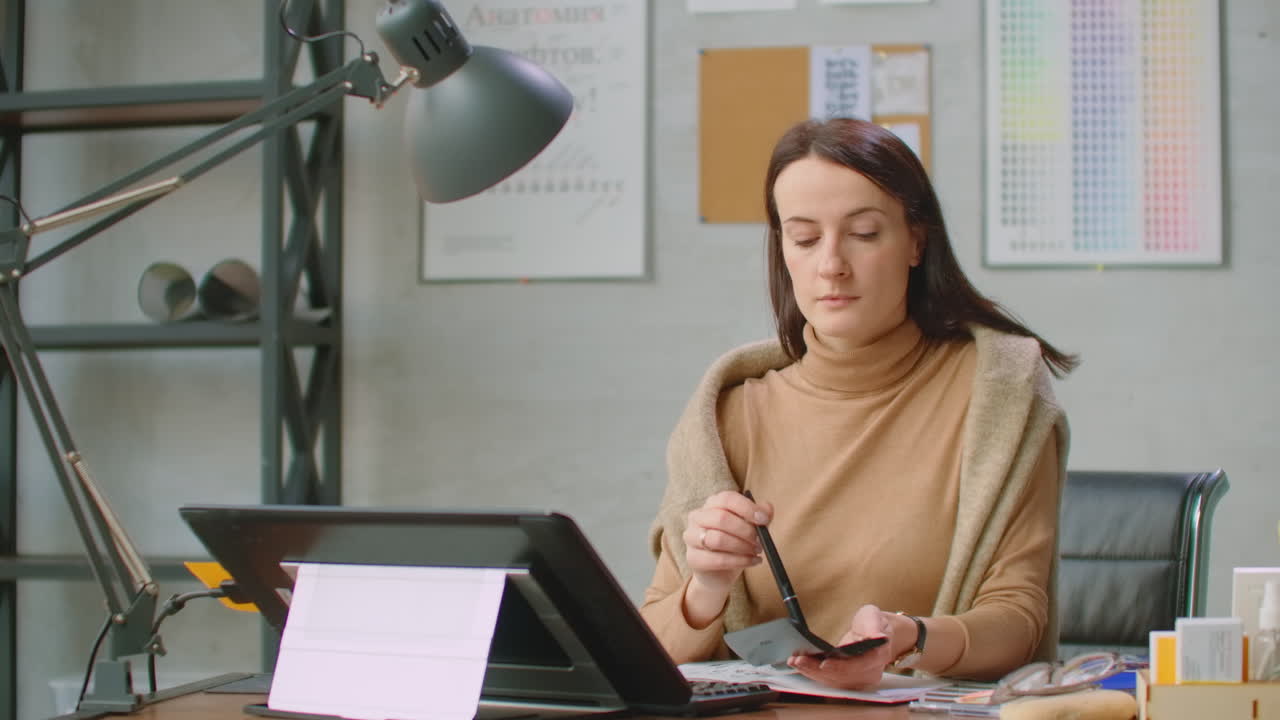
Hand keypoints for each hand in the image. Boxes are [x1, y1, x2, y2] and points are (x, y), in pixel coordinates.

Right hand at [680, 491, 771, 623]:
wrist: (720, 573)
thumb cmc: (735, 545)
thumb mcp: (751, 528)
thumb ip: (760, 516)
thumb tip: (767, 508)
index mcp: (712, 504)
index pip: (727, 499)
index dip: (747, 508)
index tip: (764, 520)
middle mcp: (698, 517)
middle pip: (721, 518)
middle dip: (745, 531)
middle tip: (760, 542)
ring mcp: (691, 537)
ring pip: (717, 539)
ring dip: (742, 547)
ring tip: (756, 552)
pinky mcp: (692, 558)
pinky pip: (717, 559)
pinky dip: (739, 561)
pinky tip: (752, 562)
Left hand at [788, 604, 896, 689]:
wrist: (879, 634)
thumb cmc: (874, 624)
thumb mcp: (873, 617)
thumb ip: (874, 625)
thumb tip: (878, 636)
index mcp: (877, 657)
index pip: (858, 666)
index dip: (840, 666)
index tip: (823, 663)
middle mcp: (869, 673)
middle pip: (842, 676)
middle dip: (817, 670)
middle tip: (798, 660)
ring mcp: (859, 679)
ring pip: (833, 681)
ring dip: (812, 673)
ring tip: (794, 661)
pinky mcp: (848, 681)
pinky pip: (830, 680)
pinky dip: (814, 673)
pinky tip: (800, 665)